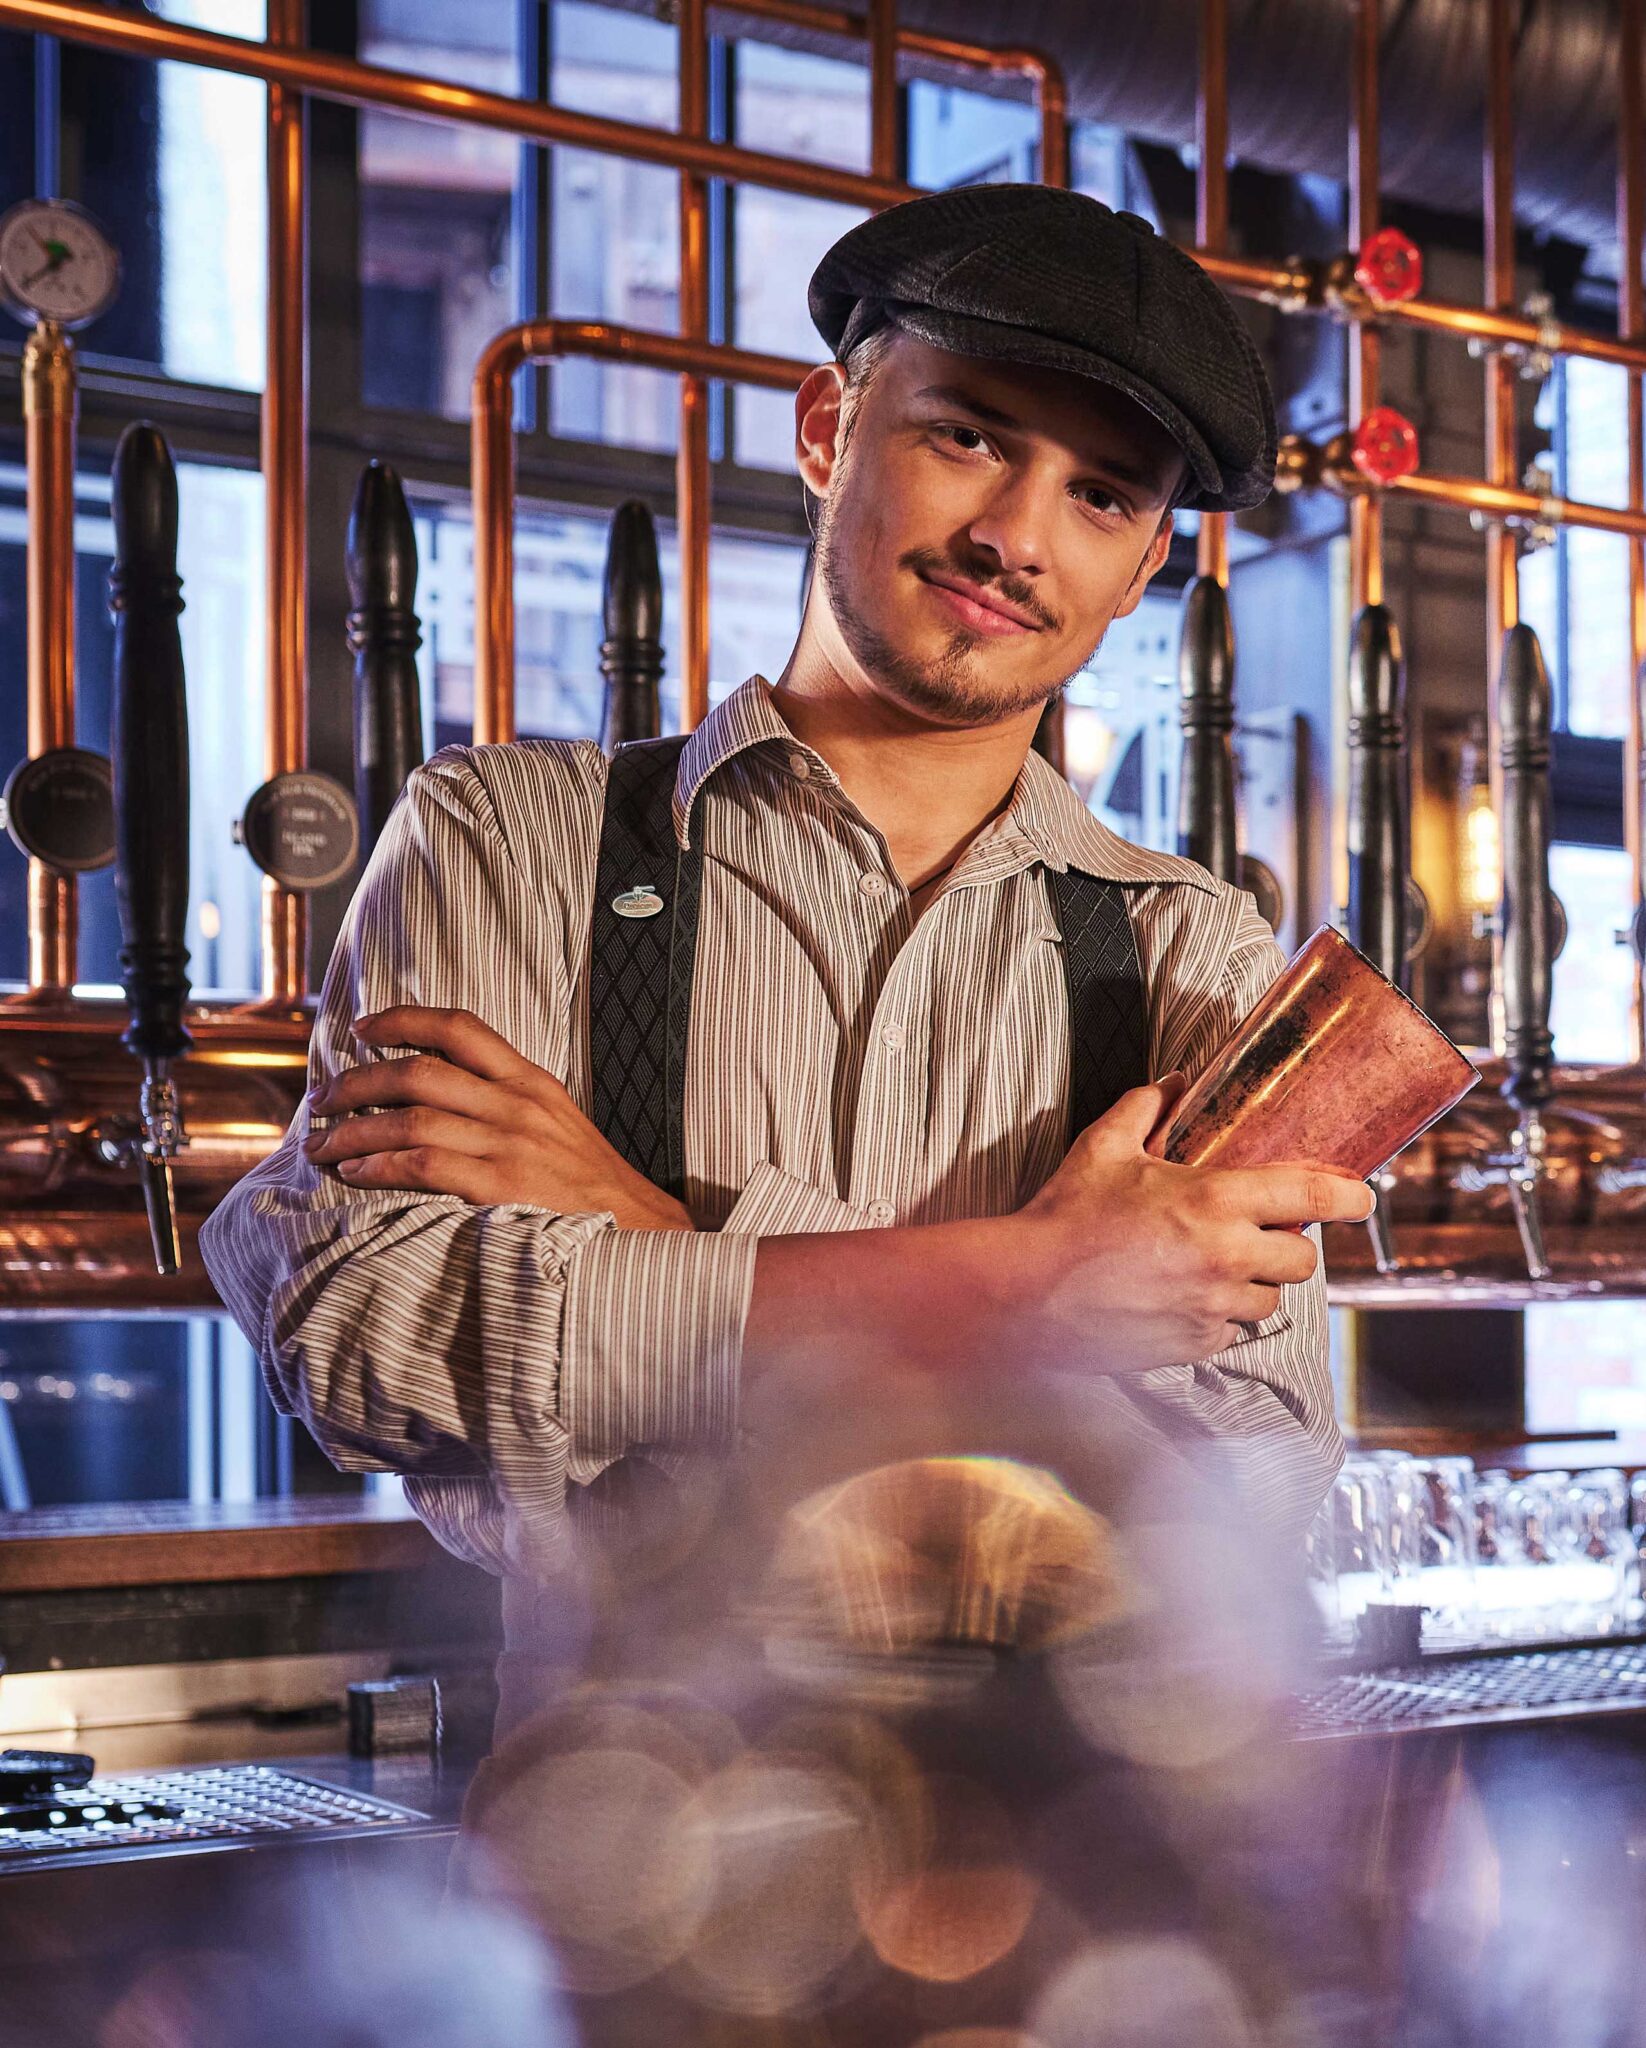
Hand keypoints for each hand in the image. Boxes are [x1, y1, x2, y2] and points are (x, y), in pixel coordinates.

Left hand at [301, 1005, 693, 1230]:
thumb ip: (507, 1101)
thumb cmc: (589, 1184)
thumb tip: (443, 1093)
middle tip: (323, 1098)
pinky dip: (379, 1166)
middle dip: (358, 1081)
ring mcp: (510, 1144)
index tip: (363, 1028)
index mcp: (531, 1081)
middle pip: (419, 1072)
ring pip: (410, 1119)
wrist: (640, 1230)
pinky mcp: (502, 1186)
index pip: (460, 1027)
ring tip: (321, 1143)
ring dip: (354, 1130)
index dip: (403, 1019)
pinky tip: (354, 1173)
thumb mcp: (557, 1122)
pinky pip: (423, 1165)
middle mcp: (517, 1104)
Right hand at [1006, 1077, 1375, 1373]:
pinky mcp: (1193, 1343)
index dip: (1348, 1197)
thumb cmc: (1066, 1217)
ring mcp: (1212, 1306)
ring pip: (1270, 1301)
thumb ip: (1145, 1108)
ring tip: (1220, 1269)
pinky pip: (1229, 1330)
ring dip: (1256, 1284)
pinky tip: (1185, 1297)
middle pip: (1302, 1261)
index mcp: (1213, 1203)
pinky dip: (1218, 1315)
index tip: (1364, 1196)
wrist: (1028, 1293)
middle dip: (1291, 1247)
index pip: (1308, 1198)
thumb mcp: (1103, 1148)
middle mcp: (1225, 1258)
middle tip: (1265, 1235)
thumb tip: (1176, 1081)